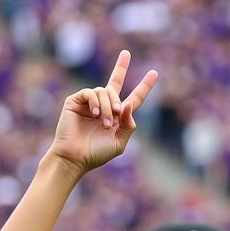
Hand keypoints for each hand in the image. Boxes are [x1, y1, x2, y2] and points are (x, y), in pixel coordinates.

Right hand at [49, 51, 157, 174]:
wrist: (75, 157)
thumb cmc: (96, 153)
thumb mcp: (119, 142)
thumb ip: (128, 124)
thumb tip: (128, 104)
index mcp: (118, 116)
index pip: (134, 98)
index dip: (145, 86)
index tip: (154, 73)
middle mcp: (104, 106)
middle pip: (115, 83)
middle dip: (117, 100)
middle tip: (116, 113)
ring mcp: (90, 102)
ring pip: (104, 91)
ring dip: (107, 107)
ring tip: (104, 123)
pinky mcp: (76, 101)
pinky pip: (90, 92)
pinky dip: (95, 102)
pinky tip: (94, 113)